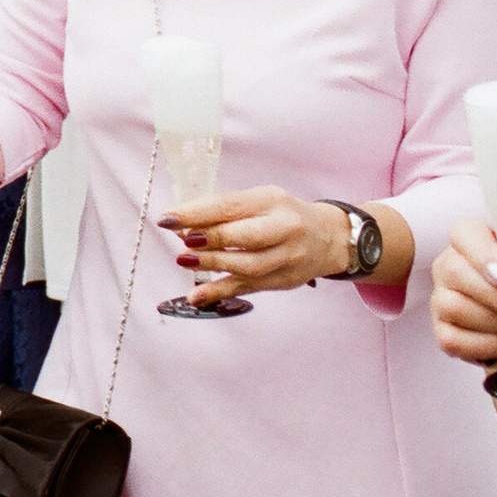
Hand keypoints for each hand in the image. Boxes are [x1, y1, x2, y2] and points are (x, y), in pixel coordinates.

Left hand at [160, 187, 362, 302]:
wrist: (328, 237)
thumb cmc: (281, 215)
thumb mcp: (256, 201)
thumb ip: (222, 212)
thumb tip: (182, 226)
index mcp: (272, 201)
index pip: (230, 206)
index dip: (196, 213)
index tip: (167, 219)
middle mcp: (285, 228)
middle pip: (245, 237)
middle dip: (210, 240)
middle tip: (182, 242)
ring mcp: (288, 257)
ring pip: (248, 265)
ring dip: (212, 265)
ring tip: (184, 261)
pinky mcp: (284, 280)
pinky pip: (249, 288)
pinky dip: (220, 292)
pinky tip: (197, 296)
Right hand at [432, 219, 496, 369]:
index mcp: (471, 241)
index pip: (464, 233)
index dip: (483, 255)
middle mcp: (447, 266)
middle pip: (454, 271)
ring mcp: (440, 298)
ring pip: (452, 307)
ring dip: (496, 323)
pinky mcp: (442, 330)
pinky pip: (452, 340)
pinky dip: (487, 346)